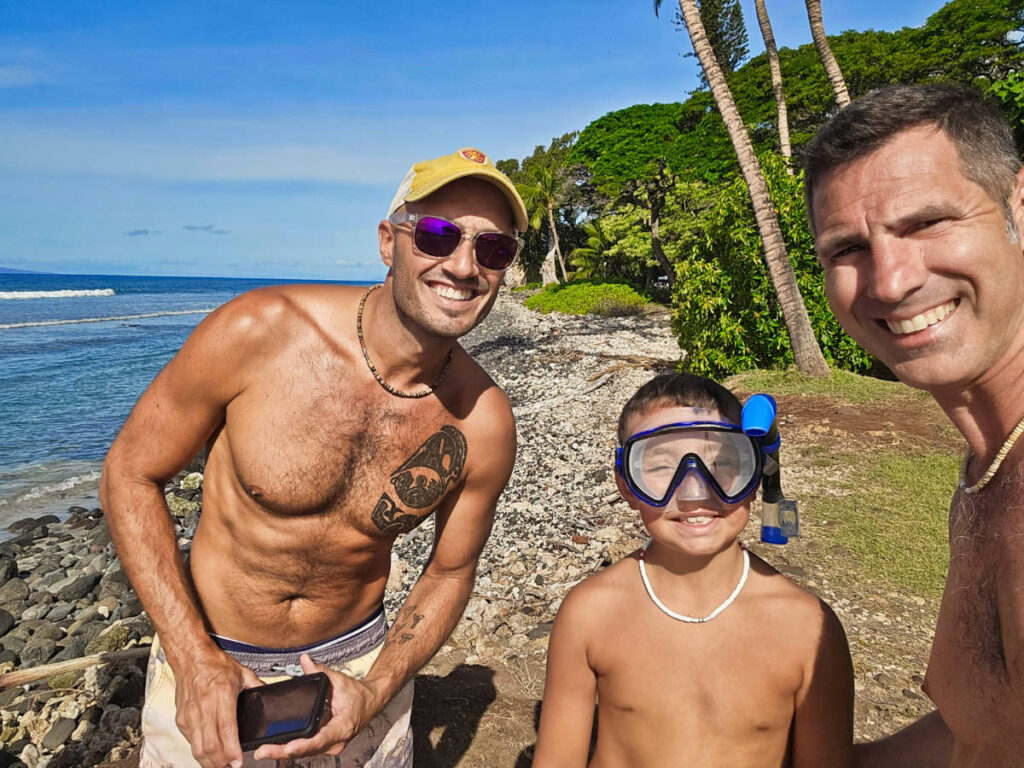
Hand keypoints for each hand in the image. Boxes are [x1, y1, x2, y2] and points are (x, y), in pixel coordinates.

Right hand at [172, 648, 262, 767]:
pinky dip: (199, 751)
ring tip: (220, 765)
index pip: (226, 729)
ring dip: (208, 761)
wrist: (190, 657)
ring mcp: (190, 714)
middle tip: (230, 767)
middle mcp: (204, 706)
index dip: (232, 750)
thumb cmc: (215, 664)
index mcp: (221, 694)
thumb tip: (269, 701)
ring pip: (197, 748)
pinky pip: (190, 741)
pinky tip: (209, 753)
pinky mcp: (181, 718)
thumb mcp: (242, 673)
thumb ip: (256, 688)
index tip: (238, 762)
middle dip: (220, 762)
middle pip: (209, 745)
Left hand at [252, 653, 379, 760]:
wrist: (371, 701)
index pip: (319, 739)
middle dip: (283, 751)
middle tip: (263, 752)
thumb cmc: (358, 694)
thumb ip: (320, 671)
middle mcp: (337, 741)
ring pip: (306, 753)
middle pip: (308, 750)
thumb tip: (305, 660)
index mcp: (342, 726)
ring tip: (264, 751)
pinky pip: (308, 749)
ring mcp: (331, 745)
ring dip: (285, 752)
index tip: (287, 748)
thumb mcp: (340, 681)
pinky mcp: (326, 745)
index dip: (302, 745)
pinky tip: (277, 748)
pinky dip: (292, 749)